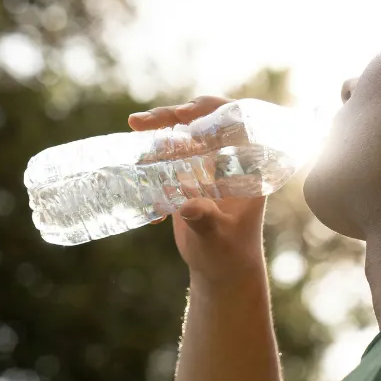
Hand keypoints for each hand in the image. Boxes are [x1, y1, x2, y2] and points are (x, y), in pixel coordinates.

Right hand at [127, 95, 267, 285]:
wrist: (221, 271)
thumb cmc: (230, 255)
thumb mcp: (217, 238)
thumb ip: (205, 221)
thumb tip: (189, 207)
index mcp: (247, 168)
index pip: (236, 123)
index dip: (213, 109)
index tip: (185, 112)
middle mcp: (229, 162)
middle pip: (202, 124)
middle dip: (172, 117)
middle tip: (140, 122)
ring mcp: (208, 168)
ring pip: (182, 138)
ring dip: (156, 136)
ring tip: (133, 132)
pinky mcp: (189, 179)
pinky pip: (168, 159)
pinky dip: (150, 163)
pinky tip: (142, 181)